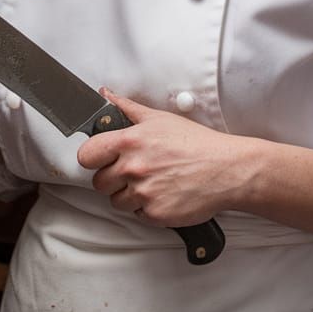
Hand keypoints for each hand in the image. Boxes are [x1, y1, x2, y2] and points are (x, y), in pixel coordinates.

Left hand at [76, 90, 242, 227]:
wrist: (226, 169)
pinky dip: (147, 208)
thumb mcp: (159, 118)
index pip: (86, 155)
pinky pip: (137, 215)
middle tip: (135, 171)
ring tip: (153, 182)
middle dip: (113, 178)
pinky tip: (164, 193)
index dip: (92, 157)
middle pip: (99, 182)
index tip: (101, 158)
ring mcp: (143, 193)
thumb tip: (105, 96)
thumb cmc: (196, 143)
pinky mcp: (155, 215)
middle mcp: (133, 168)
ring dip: (130, 195)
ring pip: (116, 201)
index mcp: (129, 142)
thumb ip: (127, 108)